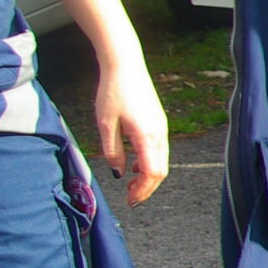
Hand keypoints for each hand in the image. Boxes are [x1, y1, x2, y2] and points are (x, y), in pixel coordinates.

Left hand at [95, 58, 168, 204]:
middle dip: (147, 188)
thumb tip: (117, 172)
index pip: (152, 173)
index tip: (130, 201)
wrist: (126, 65)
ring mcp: (161, 127)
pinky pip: (159, 150)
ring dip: (148, 176)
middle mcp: (159, 134)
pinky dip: (149, 163)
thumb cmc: (113, 92)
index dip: (143, 190)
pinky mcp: (158, 122)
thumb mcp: (105, 124)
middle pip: (160, 171)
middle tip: (130, 199)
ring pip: (162, 161)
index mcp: (147, 136)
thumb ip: (112, 151)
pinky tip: (134, 165)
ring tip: (130, 185)